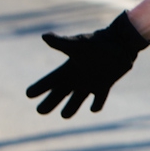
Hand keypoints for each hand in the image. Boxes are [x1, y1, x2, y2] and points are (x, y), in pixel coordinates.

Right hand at [26, 11, 149, 117]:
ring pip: (75, 102)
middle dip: (48, 104)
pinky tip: (93, 108)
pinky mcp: (104, 85)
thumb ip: (61, 43)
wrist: (120, 41)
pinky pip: (98, 100)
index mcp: (67, 70)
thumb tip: (44, 36)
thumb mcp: (78, 44)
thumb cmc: (98, 42)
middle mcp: (76, 78)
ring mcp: (90, 83)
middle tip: (41, 110)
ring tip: (65, 114)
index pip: (48, 82)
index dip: (38, 88)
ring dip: (70, 109)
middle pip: (57, 95)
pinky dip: (96, 106)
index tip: (29, 94)